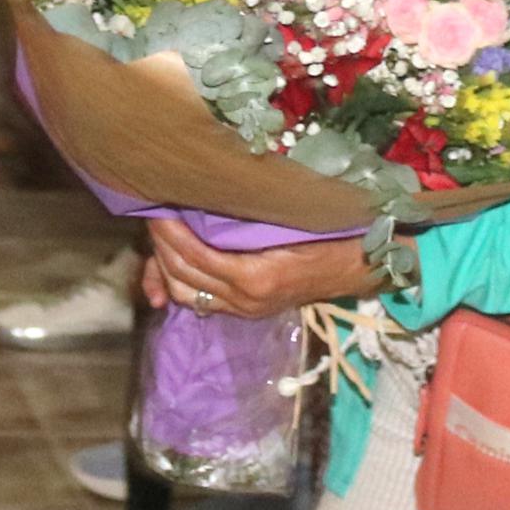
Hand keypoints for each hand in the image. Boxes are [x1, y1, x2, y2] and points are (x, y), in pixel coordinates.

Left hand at [144, 219, 375, 318]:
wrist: (357, 264)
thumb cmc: (326, 234)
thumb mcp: (286, 221)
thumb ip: (242, 220)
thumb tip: (199, 198)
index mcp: (254, 276)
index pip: (196, 256)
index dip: (170, 233)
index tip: (157, 208)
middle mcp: (245, 298)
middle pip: (183, 277)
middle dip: (160, 248)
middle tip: (152, 216)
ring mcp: (246, 309)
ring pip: (187, 294)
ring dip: (165, 268)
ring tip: (159, 239)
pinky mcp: (247, 310)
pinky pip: (202, 300)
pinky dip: (182, 282)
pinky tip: (172, 265)